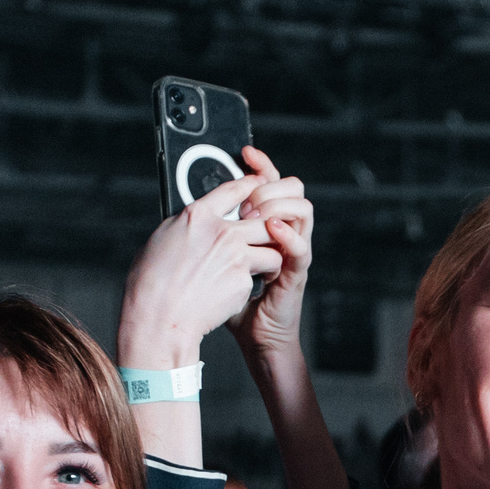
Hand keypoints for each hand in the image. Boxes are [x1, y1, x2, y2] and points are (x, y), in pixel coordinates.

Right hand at [117, 168, 285, 369]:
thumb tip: (195, 225)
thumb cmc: (152, 284)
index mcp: (196, 216)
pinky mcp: (243, 280)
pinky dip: (253, 283)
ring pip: (271, 249)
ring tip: (259, 268)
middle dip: (268, 228)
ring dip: (269, 258)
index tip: (258, 185)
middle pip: (262, 219)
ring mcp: (235, 255)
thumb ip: (187, 226)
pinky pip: (260, 276)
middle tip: (265, 237)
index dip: (250, 186)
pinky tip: (235, 291)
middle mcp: (220, 231)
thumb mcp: (162, 240)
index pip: (233, 190)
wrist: (160, 317)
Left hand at [224, 147, 313, 362]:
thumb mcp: (213, 257)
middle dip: (269, 185)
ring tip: (256, 216)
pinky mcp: (296, 272)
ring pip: (303, 208)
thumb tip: (185, 210)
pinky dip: (288, 235)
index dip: (261, 165)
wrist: (252, 336)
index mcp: (265, 226)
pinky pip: (301, 246)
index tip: (245, 153)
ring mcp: (292, 251)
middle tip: (247, 198)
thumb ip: (208, 234)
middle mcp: (283, 233)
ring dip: (278, 206)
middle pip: (293, 188)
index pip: (270, 184)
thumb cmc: (230, 300)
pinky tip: (272, 230)